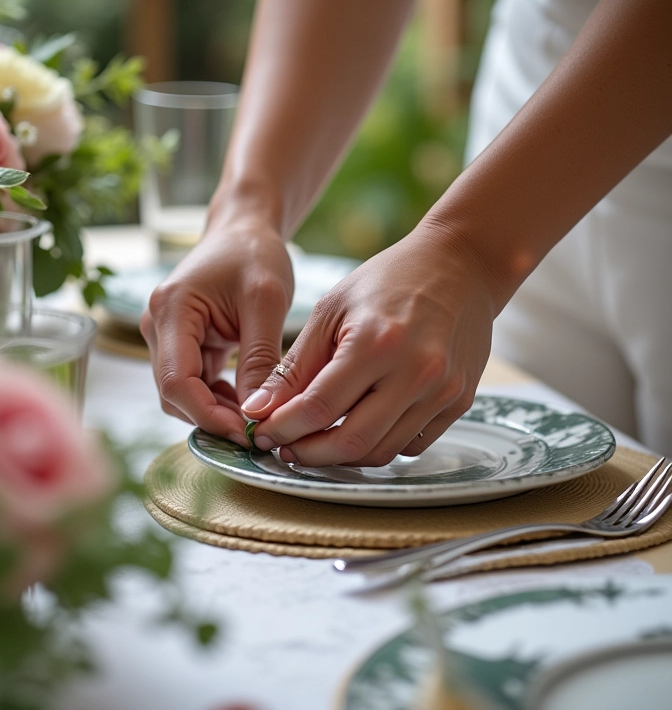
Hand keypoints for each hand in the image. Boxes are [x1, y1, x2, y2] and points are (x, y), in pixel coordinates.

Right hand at [140, 216, 293, 446]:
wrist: (244, 229)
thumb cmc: (255, 254)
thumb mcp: (266, 301)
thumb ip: (260, 358)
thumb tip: (258, 416)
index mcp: (171, 310)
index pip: (175, 381)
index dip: (208, 415)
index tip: (248, 433)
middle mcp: (157, 326)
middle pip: (174, 394)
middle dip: (214, 418)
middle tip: (260, 433)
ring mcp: (165, 336)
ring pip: (183, 394)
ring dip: (217, 411)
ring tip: (259, 417)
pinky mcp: (181, 343)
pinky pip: (194, 383)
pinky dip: (218, 398)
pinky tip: (248, 399)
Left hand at [240, 222, 496, 465]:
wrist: (461, 265)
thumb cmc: (390, 279)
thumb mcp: (332, 310)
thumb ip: (296, 366)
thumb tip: (258, 409)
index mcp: (376, 342)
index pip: (318, 407)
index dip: (282, 428)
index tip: (261, 432)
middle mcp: (415, 372)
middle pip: (351, 442)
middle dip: (308, 454)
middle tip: (285, 447)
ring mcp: (443, 391)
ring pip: (381, 452)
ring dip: (341, 456)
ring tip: (316, 440)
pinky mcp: (459, 402)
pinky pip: (411, 444)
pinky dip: (378, 445)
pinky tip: (358, 427)